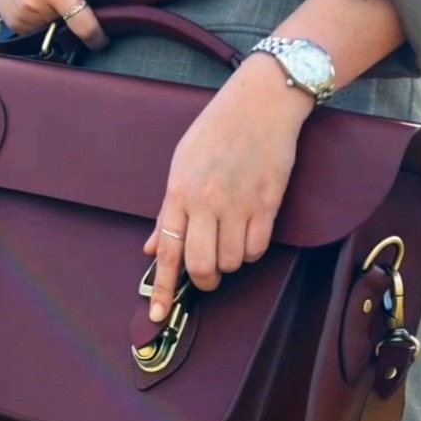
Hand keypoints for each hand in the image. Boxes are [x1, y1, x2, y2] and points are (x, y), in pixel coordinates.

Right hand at [0, 0, 117, 50]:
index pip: (83, 28)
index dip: (97, 36)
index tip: (103, 39)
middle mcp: (33, 5)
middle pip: (68, 30)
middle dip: (76, 22)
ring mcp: (19, 15)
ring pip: (51, 33)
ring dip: (58, 22)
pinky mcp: (10, 20)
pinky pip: (35, 32)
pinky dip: (42, 22)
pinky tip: (41, 1)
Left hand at [143, 54, 314, 321]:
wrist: (261, 104)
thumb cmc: (217, 130)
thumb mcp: (182, 164)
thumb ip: (168, 211)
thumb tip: (153, 247)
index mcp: (179, 192)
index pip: (168, 252)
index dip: (163, 289)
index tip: (159, 316)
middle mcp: (207, 202)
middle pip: (202, 266)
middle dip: (205, 281)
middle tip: (208, 276)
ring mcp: (238, 204)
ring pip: (232, 261)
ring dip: (231, 262)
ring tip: (231, 241)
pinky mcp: (267, 203)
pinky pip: (258, 248)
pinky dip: (252, 251)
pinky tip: (250, 234)